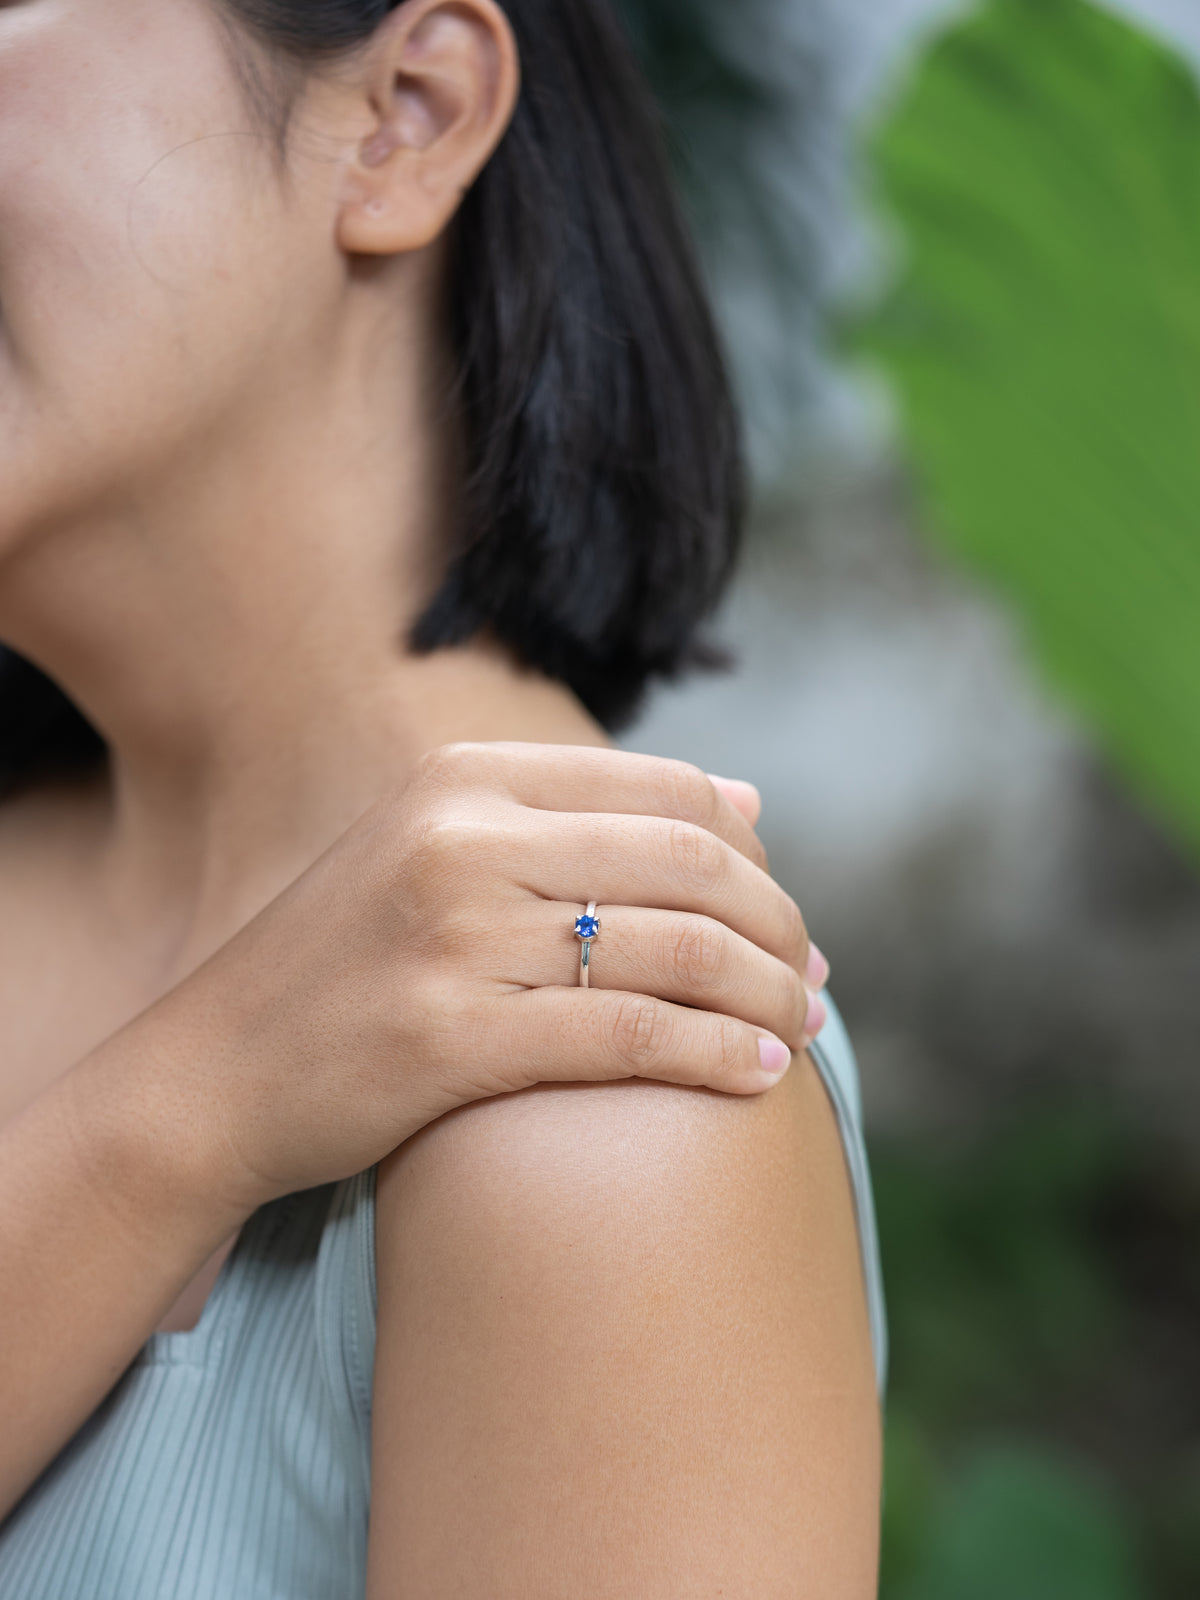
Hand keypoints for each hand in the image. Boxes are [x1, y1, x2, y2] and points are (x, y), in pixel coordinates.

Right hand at [88, 743, 827, 1216]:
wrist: (209, 1075)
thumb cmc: (341, 967)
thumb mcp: (437, 853)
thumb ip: (579, 820)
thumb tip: (746, 800)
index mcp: (465, 777)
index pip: (667, 787)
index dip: (754, 850)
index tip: (784, 910)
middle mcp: (463, 837)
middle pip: (689, 860)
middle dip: (778, 921)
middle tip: (814, 975)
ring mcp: (455, 936)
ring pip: (677, 947)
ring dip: (769, 992)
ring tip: (804, 1027)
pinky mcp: (451, 1038)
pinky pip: (630, 1033)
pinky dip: (717, 1054)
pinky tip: (761, 1076)